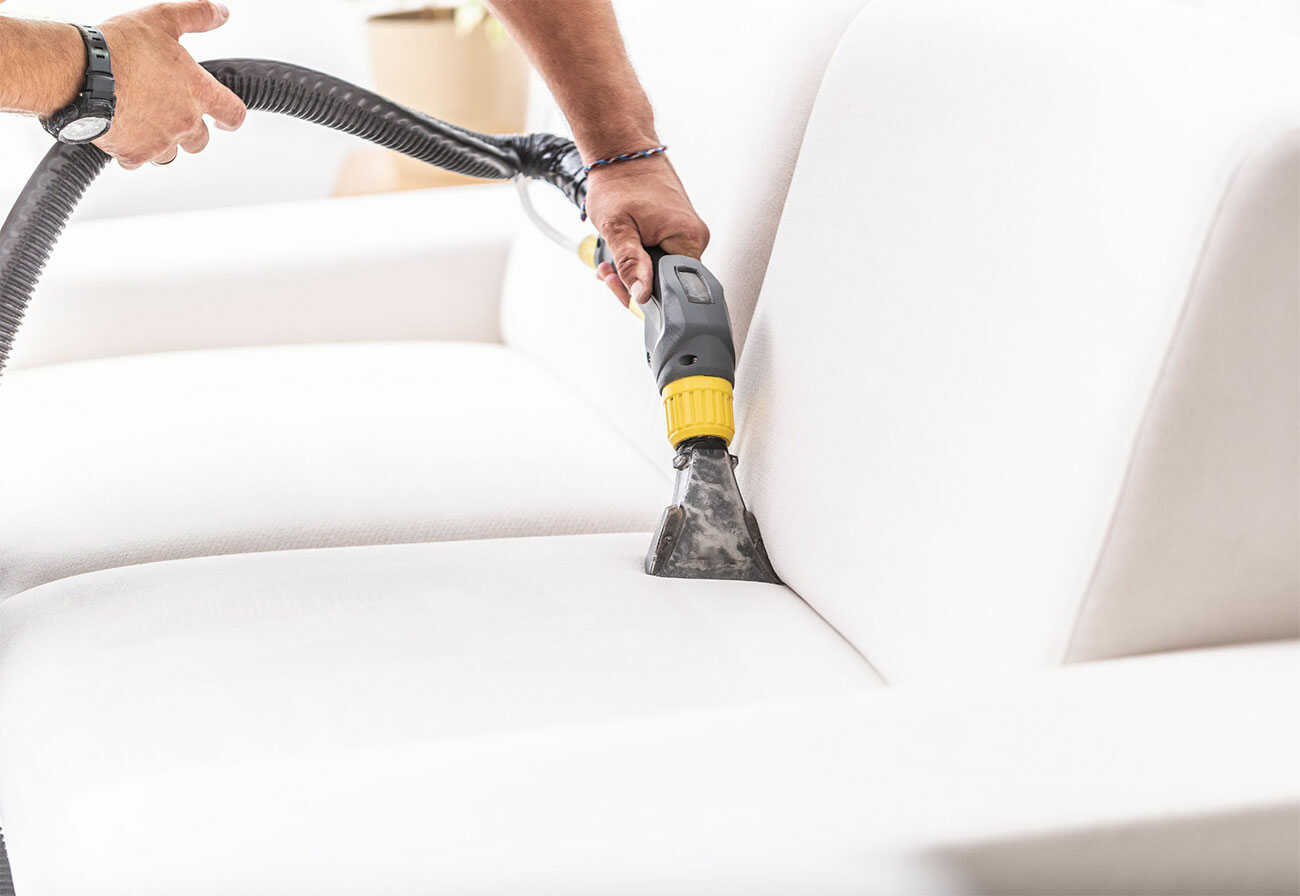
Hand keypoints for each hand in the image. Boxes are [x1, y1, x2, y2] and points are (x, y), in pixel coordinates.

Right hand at [95, 1, 245, 167]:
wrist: (80, 73)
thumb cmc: (119, 48)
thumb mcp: (162, 19)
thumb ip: (197, 15)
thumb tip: (221, 13)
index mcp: (198, 92)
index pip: (234, 113)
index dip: (231, 117)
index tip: (225, 120)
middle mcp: (184, 122)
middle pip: (201, 140)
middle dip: (190, 130)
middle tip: (168, 112)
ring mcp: (160, 141)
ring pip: (170, 153)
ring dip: (162, 141)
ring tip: (141, 118)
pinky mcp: (134, 154)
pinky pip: (139, 160)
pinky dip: (132, 149)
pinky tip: (120, 130)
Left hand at [584, 153, 709, 307]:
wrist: (623, 152)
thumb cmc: (619, 181)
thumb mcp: (617, 228)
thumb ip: (631, 264)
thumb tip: (642, 294)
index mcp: (688, 238)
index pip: (673, 288)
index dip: (644, 295)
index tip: (620, 287)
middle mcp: (695, 238)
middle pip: (667, 283)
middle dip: (633, 284)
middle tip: (608, 274)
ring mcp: (687, 234)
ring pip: (661, 271)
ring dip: (633, 271)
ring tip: (610, 260)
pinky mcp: (678, 230)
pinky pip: (661, 256)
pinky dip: (640, 258)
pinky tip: (623, 250)